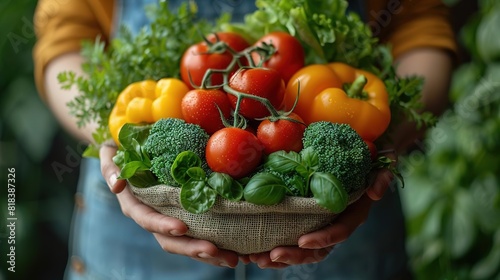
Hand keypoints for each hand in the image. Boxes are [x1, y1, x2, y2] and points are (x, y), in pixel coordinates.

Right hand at [99, 145, 239, 267]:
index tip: (182, 228)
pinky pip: (199, 234)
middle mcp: (153, 217)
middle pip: (170, 240)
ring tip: (232, 259)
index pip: (147, 219)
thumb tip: (117, 185)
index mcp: (135, 205)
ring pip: (187, 243)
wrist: (129, 150)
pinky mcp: (184, 216)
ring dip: (209, 254)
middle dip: (192, 248)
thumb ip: (111, 168)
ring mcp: (169, 219)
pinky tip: (236, 251)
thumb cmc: (120, 151)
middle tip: (215, 251)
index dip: (162, 225)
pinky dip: (216, 245)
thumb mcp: (110, 154)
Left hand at [244, 167, 393, 268]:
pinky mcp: (306, 221)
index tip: (302, 241)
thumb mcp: (380, 166)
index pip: (339, 232)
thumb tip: (375, 192)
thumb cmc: (367, 162)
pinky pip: (291, 240)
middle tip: (271, 255)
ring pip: (302, 250)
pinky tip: (254, 250)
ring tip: (257, 259)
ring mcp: (320, 225)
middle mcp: (336, 224)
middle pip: (317, 250)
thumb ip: (381, 178)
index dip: (323, 239)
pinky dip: (274, 247)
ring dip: (280, 257)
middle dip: (294, 255)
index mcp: (352, 214)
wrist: (360, 159)